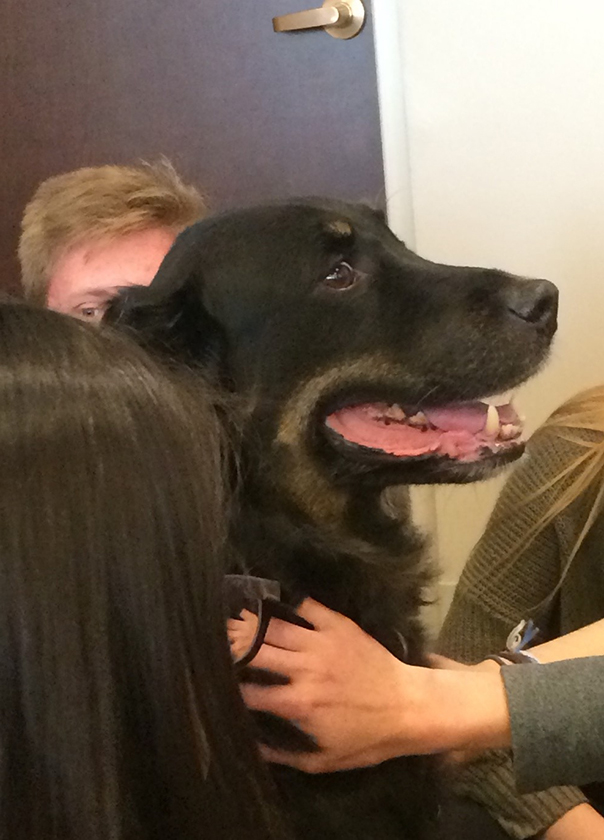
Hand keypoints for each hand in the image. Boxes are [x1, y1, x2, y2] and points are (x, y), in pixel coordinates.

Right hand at [239, 599, 510, 772]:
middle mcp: (306, 668)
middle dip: (232, 648)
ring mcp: (323, 643)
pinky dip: (289, 606)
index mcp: (298, 702)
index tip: (218, 682)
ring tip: (237, 622)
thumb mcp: (323, 759)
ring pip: (275, 625)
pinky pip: (306, 607)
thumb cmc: (367, 738)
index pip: (248, 690)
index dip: (228, 686)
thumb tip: (251, 745)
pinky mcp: (339, 626)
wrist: (410, 707)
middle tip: (219, 645)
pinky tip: (277, 609)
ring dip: (253, 625)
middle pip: (254, 650)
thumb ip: (283, 754)